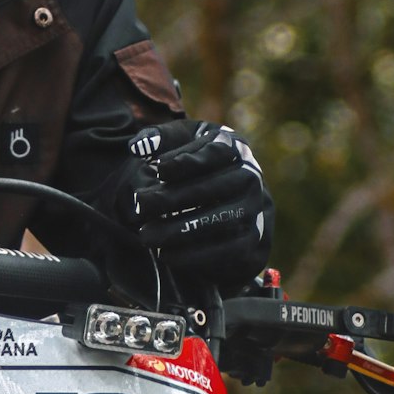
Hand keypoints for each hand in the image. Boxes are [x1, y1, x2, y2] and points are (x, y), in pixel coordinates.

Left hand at [112, 119, 273, 287]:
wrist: (228, 197)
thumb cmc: (198, 162)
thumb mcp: (182, 141)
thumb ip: (159, 137)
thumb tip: (138, 146)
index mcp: (234, 147)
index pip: (213, 152)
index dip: (185, 161)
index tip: (158, 169)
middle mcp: (250, 177)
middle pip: (213, 188)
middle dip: (172, 198)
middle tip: (141, 205)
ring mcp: (255, 209)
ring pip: (220, 221)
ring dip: (181, 230)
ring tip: (147, 235)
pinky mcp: (253, 240)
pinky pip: (227, 250)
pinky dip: (195, 255)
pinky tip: (166, 254)